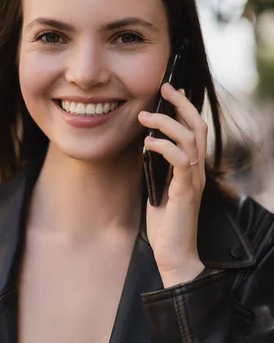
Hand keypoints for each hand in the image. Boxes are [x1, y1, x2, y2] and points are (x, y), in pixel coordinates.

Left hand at [138, 82, 206, 287]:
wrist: (174, 256)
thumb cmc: (166, 225)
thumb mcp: (158, 189)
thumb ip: (156, 168)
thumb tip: (144, 146)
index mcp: (192, 169)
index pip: (195, 130)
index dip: (185, 108)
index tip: (171, 91)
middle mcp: (197, 171)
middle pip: (198, 126)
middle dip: (182, 103)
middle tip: (165, 87)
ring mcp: (193, 180)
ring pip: (190, 138)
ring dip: (166, 122)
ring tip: (145, 116)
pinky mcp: (185, 191)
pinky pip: (180, 160)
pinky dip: (163, 146)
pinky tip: (148, 144)